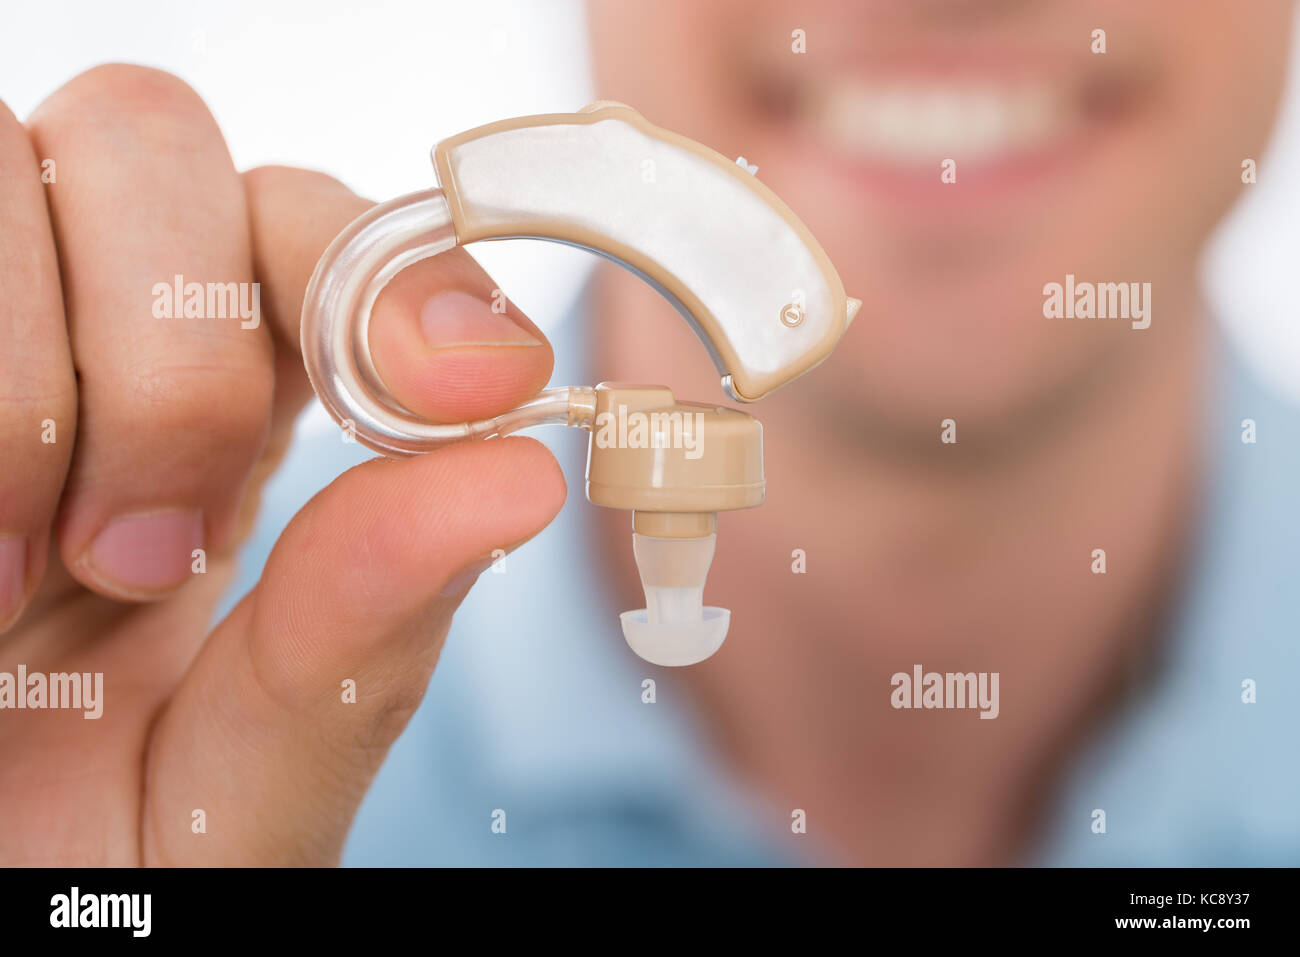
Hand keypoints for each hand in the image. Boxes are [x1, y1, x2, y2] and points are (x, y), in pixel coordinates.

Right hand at [0, 65, 565, 864]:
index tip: (461, 382)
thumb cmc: (83, 860)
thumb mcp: (246, 777)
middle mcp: (91, 343)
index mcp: (227, 421)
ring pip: (6, 163)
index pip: (323, 230)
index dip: (391, 273)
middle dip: (172, 349)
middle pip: (157, 140)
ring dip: (24, 383)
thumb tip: (520, 475)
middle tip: (139, 560)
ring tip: (9, 578)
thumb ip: (365, 635)